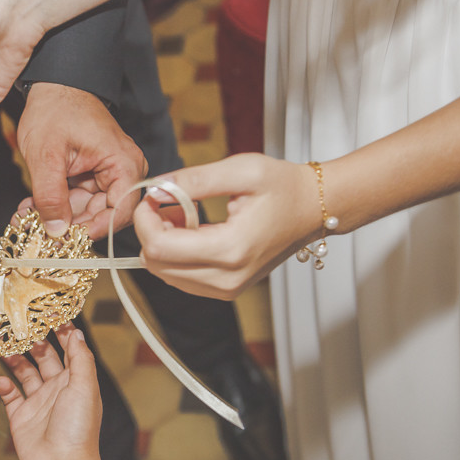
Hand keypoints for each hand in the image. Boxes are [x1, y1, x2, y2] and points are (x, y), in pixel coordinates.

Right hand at [0, 324, 101, 459]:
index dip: (59, 332)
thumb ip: (80, 358)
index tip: (46, 314)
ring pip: (23, 373)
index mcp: (75, 381)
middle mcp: (56, 389)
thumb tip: (77, 333)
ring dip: (14, 359)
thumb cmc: (77, 429)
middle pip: (42, 358)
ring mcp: (38, 402)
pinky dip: (1, 383)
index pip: (67, 349)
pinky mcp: (20, 416)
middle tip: (16, 327)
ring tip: (1, 346)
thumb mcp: (84, 387)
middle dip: (31, 342)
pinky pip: (8, 394)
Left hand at [16, 83, 146, 237]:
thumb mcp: (46, 156)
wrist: (52, 87)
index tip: (67, 241)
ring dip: (55, 218)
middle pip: (102, 216)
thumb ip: (50, 196)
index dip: (95, 231)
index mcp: (124, 164)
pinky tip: (30, 210)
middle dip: (68, 227)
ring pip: (84, 213)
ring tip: (26, 220)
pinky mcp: (91, 179)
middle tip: (38, 235)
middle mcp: (122, 173)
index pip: (120, 212)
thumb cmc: (55, 108)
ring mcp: (107, 176)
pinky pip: (75, 202)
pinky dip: (53, 207)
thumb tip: (56, 232)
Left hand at [133, 153, 322, 299]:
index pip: (159, 246)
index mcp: (230, 250)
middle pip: (156, 264)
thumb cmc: (285, 187)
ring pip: (164, 273)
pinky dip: (175, 253)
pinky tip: (191, 229)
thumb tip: (155, 189)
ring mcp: (225, 289)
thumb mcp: (241, 170)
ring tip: (185, 213)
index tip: (152, 195)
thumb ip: (193, 180)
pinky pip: (179, 277)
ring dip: (162, 242)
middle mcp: (226, 279)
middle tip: (168, 201)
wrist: (314, 208)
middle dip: (151, 230)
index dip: (144, 219)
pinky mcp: (224, 290)